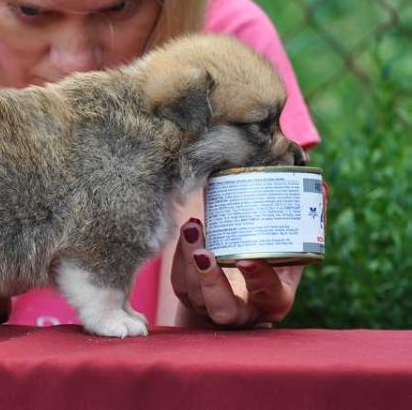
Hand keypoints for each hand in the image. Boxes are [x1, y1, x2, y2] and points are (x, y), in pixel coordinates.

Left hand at [171, 218, 303, 326]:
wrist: (239, 293)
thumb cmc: (271, 268)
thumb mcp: (291, 254)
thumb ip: (304, 226)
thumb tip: (320, 187)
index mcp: (273, 302)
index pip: (268, 294)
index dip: (259, 278)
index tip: (247, 260)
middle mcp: (241, 312)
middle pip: (221, 305)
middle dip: (211, 279)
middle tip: (206, 251)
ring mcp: (211, 308)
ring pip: (194, 293)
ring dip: (189, 260)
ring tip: (192, 228)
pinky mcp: (189, 298)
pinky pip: (179, 282)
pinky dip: (180, 257)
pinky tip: (186, 232)